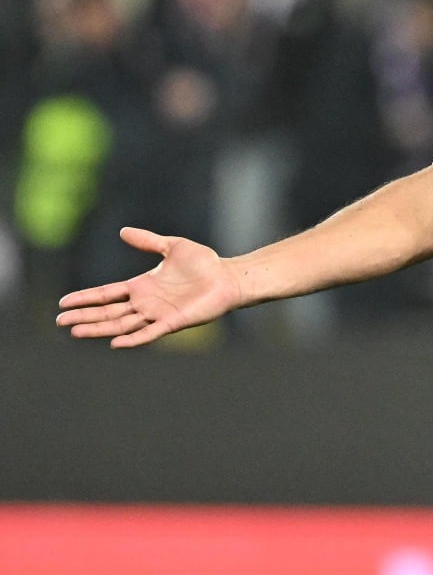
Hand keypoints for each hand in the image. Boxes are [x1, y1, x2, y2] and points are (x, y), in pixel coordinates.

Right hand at [56, 227, 241, 347]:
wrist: (228, 276)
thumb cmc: (204, 263)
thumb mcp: (172, 246)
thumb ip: (147, 241)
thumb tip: (122, 232)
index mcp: (142, 286)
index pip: (106, 294)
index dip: (85, 298)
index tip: (63, 303)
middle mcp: (146, 303)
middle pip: (108, 312)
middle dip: (84, 316)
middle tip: (60, 322)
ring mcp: (158, 314)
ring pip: (122, 324)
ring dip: (100, 329)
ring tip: (76, 332)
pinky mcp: (173, 322)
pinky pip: (149, 333)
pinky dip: (133, 339)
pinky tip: (115, 343)